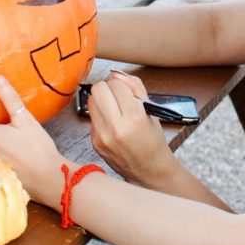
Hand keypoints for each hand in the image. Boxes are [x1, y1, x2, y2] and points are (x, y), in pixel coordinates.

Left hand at [88, 72, 177, 187]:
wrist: (149, 170)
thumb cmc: (153, 140)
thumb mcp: (151, 110)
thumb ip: (135, 88)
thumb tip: (117, 74)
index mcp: (134, 117)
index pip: (116, 84)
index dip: (122, 84)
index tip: (126, 90)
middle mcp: (116, 127)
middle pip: (98, 89)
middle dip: (107, 88)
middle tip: (117, 95)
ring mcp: (102, 136)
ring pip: (91, 101)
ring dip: (101, 100)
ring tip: (114, 108)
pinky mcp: (95, 142)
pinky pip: (92, 117)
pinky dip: (100, 115)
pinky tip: (112, 123)